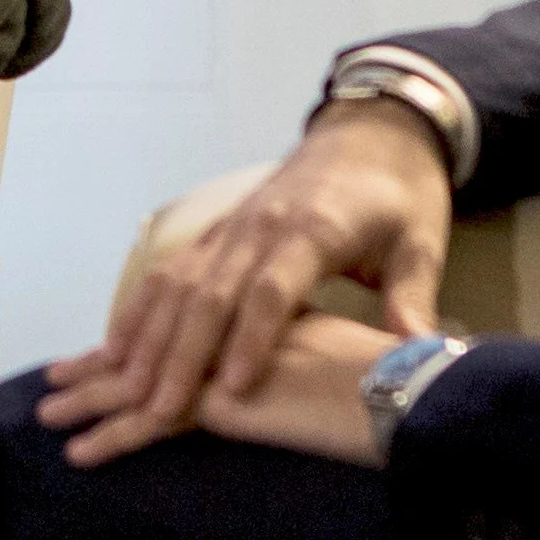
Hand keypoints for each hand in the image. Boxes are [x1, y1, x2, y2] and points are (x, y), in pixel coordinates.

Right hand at [41, 104, 449, 466]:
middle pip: (211, 293)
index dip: (251, 339)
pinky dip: (141, 309)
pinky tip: (118, 348)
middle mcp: (261, 226)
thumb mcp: (422, 241)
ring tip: (124, 388)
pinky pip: (169, 270)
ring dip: (150, 336)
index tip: (233, 389)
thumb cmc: (401, 194)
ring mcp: (232, 226)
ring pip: (179, 282)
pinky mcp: (217, 231)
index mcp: (314, 230)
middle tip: (157, 408)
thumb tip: (419, 356)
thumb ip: (413, 298)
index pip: (273, 290)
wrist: (371, 132)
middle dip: (182, 354)